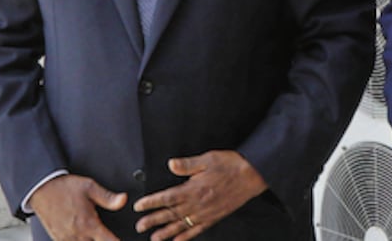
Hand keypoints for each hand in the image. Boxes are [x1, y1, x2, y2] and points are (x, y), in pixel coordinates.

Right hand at [28, 174, 126, 240]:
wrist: (41, 188)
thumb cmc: (64, 187)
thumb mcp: (89, 187)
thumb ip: (108, 197)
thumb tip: (123, 200)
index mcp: (88, 224)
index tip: (121, 240)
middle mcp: (77, 235)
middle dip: (102, 240)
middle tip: (104, 234)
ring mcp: (66, 239)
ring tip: (94, 235)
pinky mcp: (57, 238)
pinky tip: (83, 237)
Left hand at [132, 150, 268, 239]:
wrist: (253, 176)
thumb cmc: (231, 165)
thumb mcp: (208, 159)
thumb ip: (188, 164)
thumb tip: (171, 164)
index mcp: (194, 189)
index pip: (167, 198)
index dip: (152, 203)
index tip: (139, 206)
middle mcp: (198, 204)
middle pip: (171, 214)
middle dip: (153, 220)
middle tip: (139, 226)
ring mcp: (206, 213)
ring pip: (181, 225)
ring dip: (166, 232)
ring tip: (153, 238)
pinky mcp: (214, 217)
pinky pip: (197, 230)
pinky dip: (186, 237)